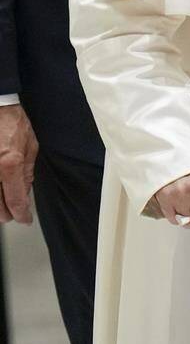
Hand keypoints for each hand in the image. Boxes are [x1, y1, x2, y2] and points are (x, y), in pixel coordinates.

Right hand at [0, 104, 37, 224]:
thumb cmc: (12, 124)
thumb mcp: (30, 147)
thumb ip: (27, 173)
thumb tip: (25, 192)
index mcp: (10, 165)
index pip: (16, 200)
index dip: (21, 214)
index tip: (25, 219)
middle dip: (7, 214)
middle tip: (14, 213)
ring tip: (4, 206)